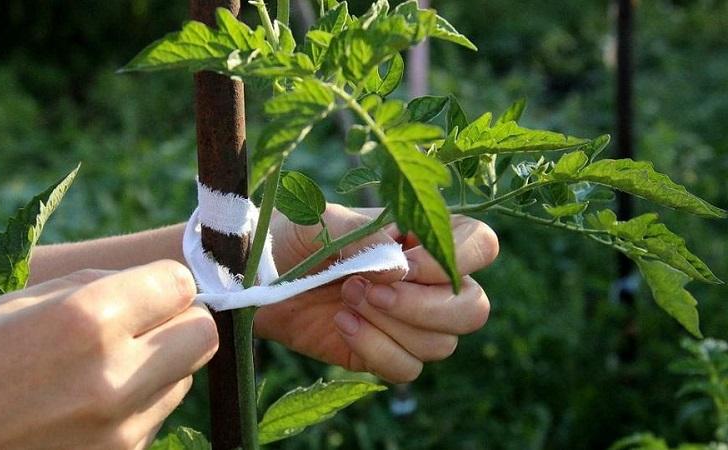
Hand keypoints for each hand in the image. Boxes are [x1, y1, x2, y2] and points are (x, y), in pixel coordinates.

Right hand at [0, 260, 216, 449]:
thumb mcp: (21, 303)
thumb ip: (101, 286)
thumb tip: (163, 284)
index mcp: (87, 322)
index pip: (182, 285)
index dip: (166, 283)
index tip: (149, 289)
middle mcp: (115, 379)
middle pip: (203, 335)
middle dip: (181, 322)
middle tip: (145, 323)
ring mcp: (121, 431)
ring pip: (183, 379)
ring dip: (160, 366)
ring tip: (102, 369)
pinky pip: (156, 417)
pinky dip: (139, 404)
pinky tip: (89, 406)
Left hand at [255, 204, 497, 382]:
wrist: (256, 275)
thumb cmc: (294, 235)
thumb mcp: (323, 223)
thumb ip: (363, 239)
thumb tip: (400, 270)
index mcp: (423, 237)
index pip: (480, 246)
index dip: (455, 260)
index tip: (403, 262)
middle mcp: (426, 281)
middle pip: (474, 308)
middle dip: (424, 306)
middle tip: (366, 289)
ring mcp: (409, 322)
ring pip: (442, 344)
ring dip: (390, 325)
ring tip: (345, 299)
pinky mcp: (384, 353)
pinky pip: (407, 369)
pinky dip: (375, 350)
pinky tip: (341, 325)